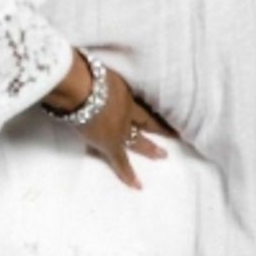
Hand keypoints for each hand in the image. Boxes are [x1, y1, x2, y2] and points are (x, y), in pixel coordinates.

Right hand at [43, 53, 175, 189]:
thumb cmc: (85, 72)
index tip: (164, 110)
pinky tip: (138, 185)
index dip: (151, 107)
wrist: (80, 88)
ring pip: (138, 140)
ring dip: (150, 148)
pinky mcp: (110, 144)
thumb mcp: (97, 70)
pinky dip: (128, 174)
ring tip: (162, 155)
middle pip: (146, 121)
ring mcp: (120, 129)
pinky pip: (121, 162)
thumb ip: (99, 75)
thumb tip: (91, 71)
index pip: (141, 102)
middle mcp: (126, 110)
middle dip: (159, 128)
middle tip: (175, 134)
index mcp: (124, 92)